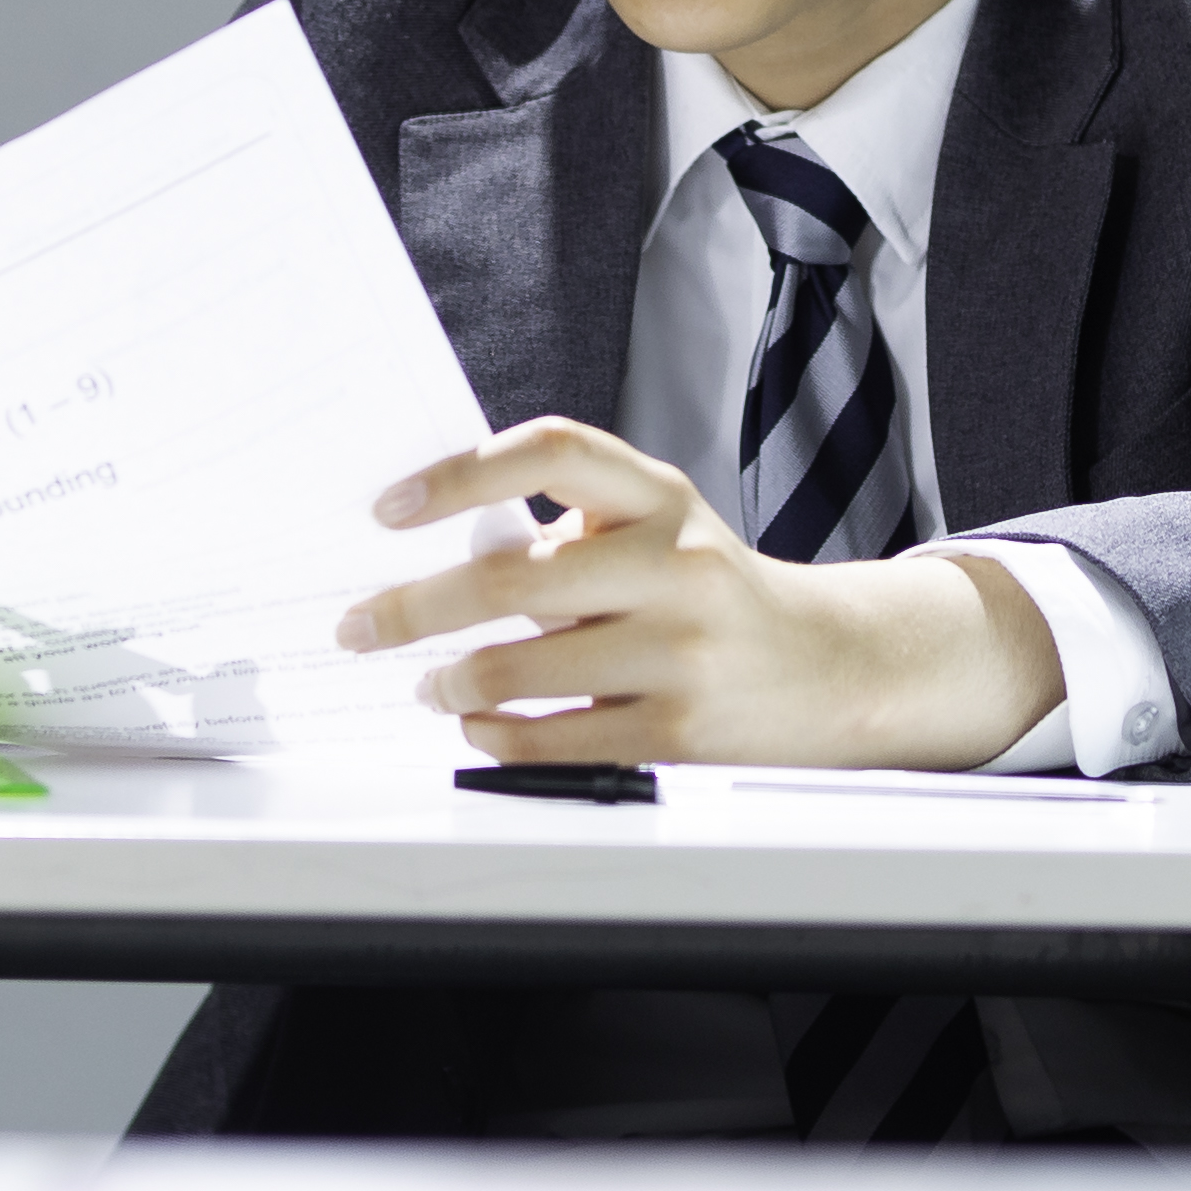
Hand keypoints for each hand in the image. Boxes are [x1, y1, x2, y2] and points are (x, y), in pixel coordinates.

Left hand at [340, 417, 1063, 768]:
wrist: (832, 667)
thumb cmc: (714, 593)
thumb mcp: (660, 530)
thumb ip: (571, 530)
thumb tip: (443, 554)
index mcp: (661, 498)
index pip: (553, 451)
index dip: (460, 473)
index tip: (390, 507)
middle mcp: (676, 563)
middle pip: (512, 577)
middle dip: (413, 607)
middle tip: (358, 625)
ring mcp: (681, 650)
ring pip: (520, 667)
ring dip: (450, 680)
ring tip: (429, 683)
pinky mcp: (680, 729)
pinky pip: (554, 739)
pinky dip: (494, 735)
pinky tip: (477, 724)